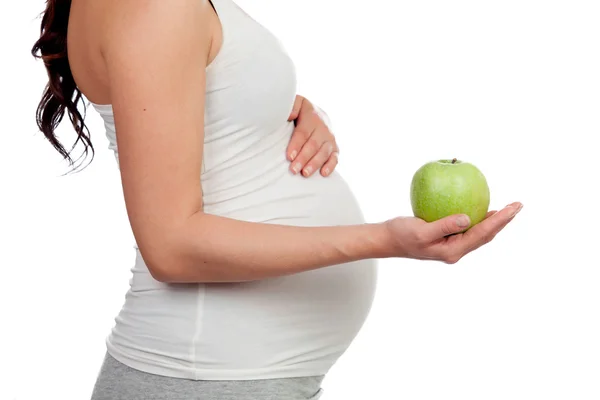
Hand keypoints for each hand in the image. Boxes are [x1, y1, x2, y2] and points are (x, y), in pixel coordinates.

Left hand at [287, 95, 338, 177]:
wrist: (316, 114)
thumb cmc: (300, 112)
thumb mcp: (295, 103)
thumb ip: (291, 107)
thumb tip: (288, 114)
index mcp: (312, 116)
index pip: (303, 132)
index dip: (296, 145)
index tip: (289, 156)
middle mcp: (323, 128)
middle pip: (313, 144)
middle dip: (303, 158)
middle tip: (294, 169)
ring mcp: (330, 139)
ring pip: (324, 152)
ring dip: (314, 164)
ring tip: (305, 173)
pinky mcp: (335, 148)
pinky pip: (335, 158)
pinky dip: (331, 166)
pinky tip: (323, 174)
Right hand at [384, 202, 522, 262]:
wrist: (388, 240)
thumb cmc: (401, 235)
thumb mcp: (421, 231)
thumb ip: (444, 225)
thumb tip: (467, 218)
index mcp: (452, 251)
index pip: (482, 234)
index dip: (500, 220)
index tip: (513, 208)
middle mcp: (455, 250)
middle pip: (485, 235)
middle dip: (503, 220)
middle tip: (517, 205)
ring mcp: (451, 245)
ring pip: (479, 233)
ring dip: (494, 221)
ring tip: (507, 209)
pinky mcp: (446, 238)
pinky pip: (468, 228)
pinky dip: (478, 218)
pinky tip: (480, 208)